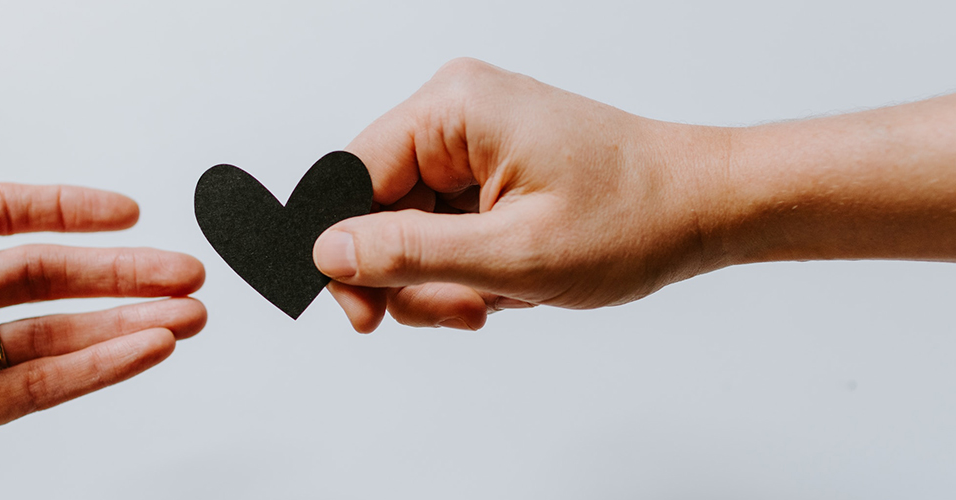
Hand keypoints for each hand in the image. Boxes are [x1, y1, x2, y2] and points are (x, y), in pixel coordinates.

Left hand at [0, 104, 206, 498]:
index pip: (2, 216)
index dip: (69, 212)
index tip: (126, 213)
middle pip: (43, 278)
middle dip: (118, 274)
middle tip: (180, 273)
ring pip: (52, 336)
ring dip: (122, 325)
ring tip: (182, 318)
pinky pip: (38, 388)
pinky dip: (95, 370)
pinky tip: (138, 351)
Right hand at [313, 58, 727, 331]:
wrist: (705, 206)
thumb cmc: (634, 218)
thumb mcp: (513, 254)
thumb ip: (410, 254)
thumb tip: (327, 252)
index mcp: (453, 108)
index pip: (349, 179)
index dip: (346, 254)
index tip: (364, 316)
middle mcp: (455, 112)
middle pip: (377, 209)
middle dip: (411, 276)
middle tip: (463, 310)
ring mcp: (472, 139)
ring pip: (409, 228)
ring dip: (444, 279)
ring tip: (500, 296)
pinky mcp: (488, 166)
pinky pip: (443, 226)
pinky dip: (467, 267)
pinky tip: (511, 280)